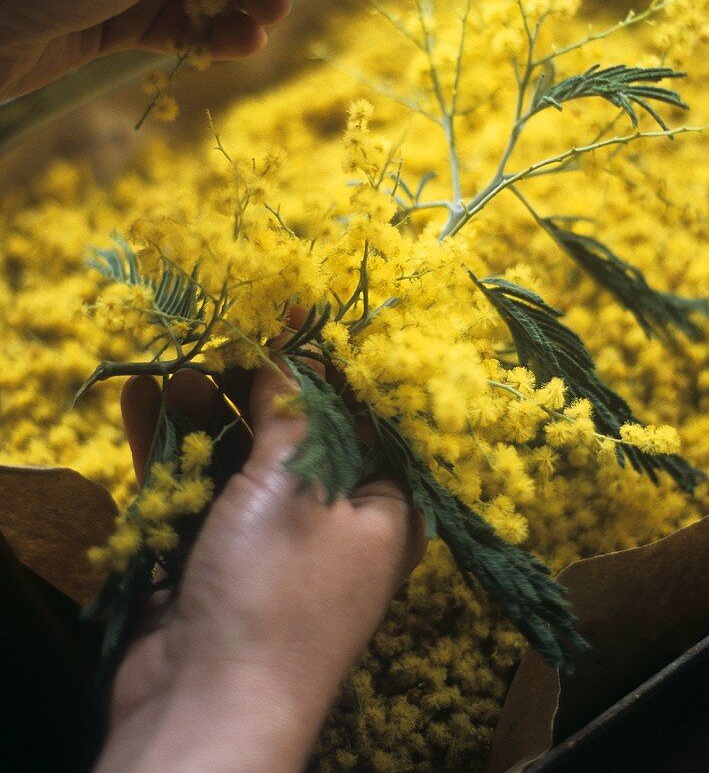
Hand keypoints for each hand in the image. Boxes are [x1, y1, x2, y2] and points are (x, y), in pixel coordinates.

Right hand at [94, 365, 425, 772]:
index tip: (296, 318)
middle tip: (223, 336)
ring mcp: (267, 542)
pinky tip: (145, 400)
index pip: (364, 419)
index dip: (330, 368)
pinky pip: (194, 488)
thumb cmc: (275, 590)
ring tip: (177, 365)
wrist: (202, 708)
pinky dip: (171, 448)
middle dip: (256, 386)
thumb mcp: (294, 484)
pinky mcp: (210, 557)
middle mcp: (330, 524)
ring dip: (205, 411)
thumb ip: (294, 408)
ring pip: (238, 457)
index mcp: (380, 511)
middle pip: (295, 433)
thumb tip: (298, 342)